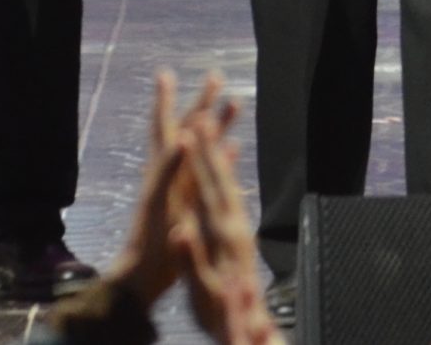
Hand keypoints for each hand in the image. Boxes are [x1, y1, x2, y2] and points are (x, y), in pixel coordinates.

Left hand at [110, 71, 233, 314]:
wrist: (144, 278)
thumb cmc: (149, 243)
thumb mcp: (157, 204)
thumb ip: (168, 170)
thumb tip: (183, 136)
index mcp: (161, 170)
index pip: (165, 126)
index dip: (165, 100)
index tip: (166, 74)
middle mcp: (173, 173)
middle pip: (189, 130)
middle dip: (201, 103)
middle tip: (215, 77)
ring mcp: (183, 187)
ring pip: (204, 148)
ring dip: (218, 125)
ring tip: (236, 103)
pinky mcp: (193, 202)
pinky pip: (210, 172)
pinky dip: (222, 156)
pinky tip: (235, 148)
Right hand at [175, 114, 284, 344]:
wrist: (251, 330)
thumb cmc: (222, 313)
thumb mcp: (204, 293)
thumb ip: (194, 261)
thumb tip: (180, 232)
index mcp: (223, 233)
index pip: (211, 186)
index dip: (203, 156)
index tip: (196, 125)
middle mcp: (235, 224)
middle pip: (222, 174)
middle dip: (214, 142)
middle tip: (206, 107)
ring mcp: (240, 229)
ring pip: (229, 181)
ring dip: (220, 152)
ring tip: (216, 124)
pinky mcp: (241, 237)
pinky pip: (233, 197)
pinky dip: (226, 176)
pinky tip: (226, 165)